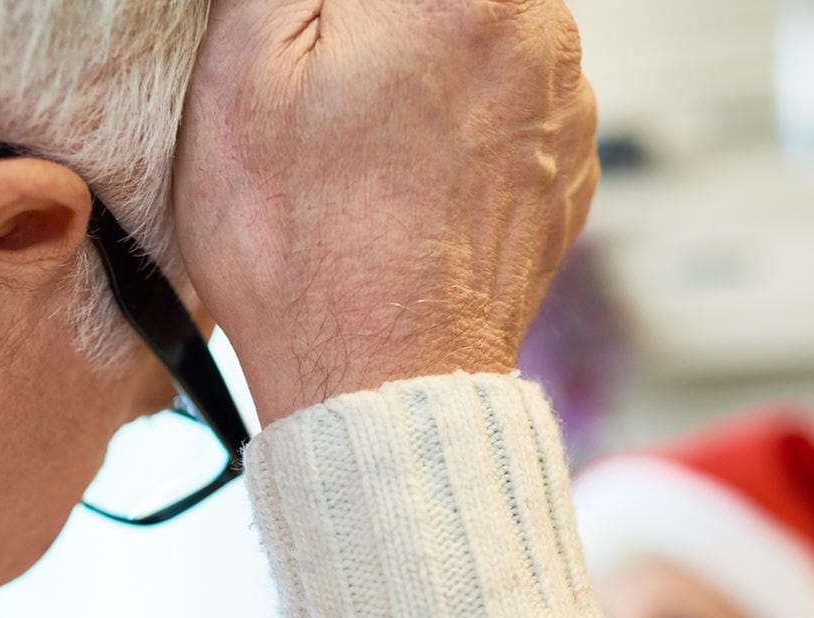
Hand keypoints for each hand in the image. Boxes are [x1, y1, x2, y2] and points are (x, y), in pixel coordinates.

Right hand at [174, 0, 599, 421]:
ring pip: (486, 36)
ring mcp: (567, 108)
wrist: (375, 383)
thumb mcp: (243, 66)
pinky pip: (514, 108)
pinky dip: (465, 123)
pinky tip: (407, 178)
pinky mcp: (570, 174)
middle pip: (450, 0)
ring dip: (427, 60)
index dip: (341, 16)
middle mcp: (540, 32)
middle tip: (327, 87)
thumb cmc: (299, 244)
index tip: (323, 39)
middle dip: (384, 27)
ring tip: (363, 142)